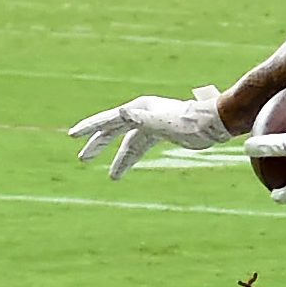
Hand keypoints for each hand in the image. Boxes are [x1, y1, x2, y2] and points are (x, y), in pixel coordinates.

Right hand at [67, 85, 231, 176]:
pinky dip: (132, 158)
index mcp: (139, 109)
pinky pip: (140, 147)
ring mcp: (151, 124)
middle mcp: (142, 114)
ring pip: (128, 143)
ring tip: (112, 177)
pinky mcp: (161, 134)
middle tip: (82, 159)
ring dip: (119, 159)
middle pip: (114, 130)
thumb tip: (123, 111)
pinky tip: (126, 169)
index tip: (73, 135)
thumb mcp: (163, 121)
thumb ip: (143, 118)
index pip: (109, 119)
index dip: (90, 128)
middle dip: (98, 144)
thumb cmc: (189, 122)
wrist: (212, 124)